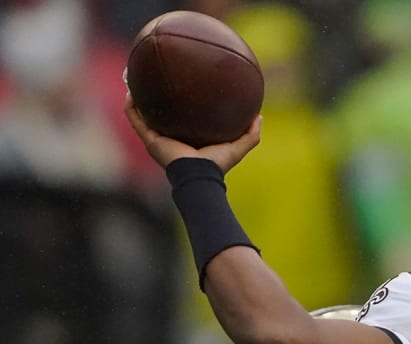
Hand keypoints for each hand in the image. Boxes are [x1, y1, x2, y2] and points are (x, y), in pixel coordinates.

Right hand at [123, 92, 260, 173]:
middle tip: (156, 78)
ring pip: (142, 115)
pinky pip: (135, 119)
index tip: (182, 88)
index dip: (180, 106)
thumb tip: (259, 115)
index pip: (182, 120)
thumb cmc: (218, 164)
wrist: (200, 176)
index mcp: (187, 139)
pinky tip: (130, 91)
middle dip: (155, 98)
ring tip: (135, 79)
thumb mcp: (238, 147)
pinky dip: (131, 106)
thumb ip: (251, 133)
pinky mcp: (150, 140)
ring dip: (137, 98)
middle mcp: (170, 138)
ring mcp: (158, 139)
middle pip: (159, 115)